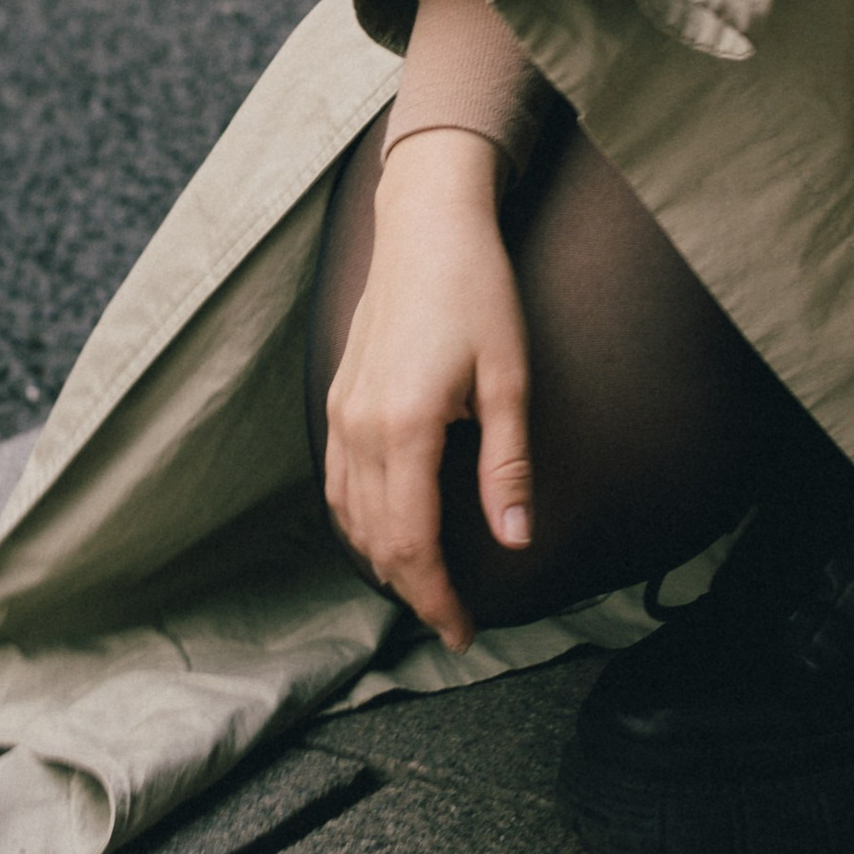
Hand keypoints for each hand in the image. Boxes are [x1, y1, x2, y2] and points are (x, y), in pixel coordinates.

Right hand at [323, 131, 531, 651]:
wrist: (426, 222)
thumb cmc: (476, 291)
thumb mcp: (509, 378)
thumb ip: (506, 467)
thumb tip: (515, 540)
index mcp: (405, 429)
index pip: (412, 545)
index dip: (437, 599)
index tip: (464, 632)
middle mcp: (360, 427)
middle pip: (377, 541)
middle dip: (415, 590)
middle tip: (454, 620)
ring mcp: (341, 412)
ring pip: (350, 517)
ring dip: (384, 560)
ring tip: (427, 585)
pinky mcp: (338, 397)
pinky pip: (338, 482)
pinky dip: (359, 521)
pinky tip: (386, 530)